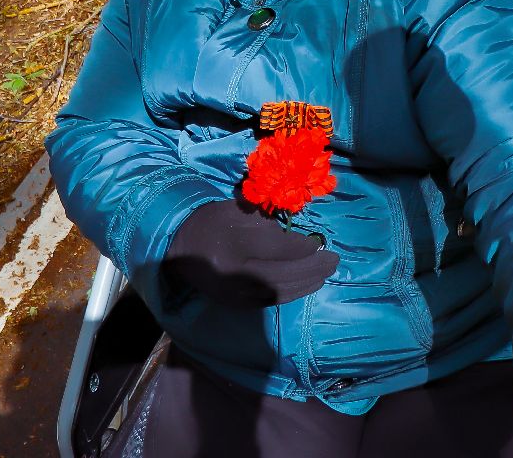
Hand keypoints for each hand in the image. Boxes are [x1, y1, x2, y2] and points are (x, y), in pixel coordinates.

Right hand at [162, 198, 338, 307]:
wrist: (178, 248)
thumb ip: (269, 220)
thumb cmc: (213, 222)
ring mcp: (233, 293)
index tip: (318, 242)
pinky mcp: (234, 304)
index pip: (277, 249)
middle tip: (334, 260)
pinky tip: (306, 284)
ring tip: (326, 273)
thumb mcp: (239, 209)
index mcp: (233, 243)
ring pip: (279, 292)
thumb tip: (302, 235)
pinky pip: (270, 301)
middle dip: (312, 268)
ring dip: (307, 283)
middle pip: (283, 274)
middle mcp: (233, 273)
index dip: (302, 247)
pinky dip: (292, 292)